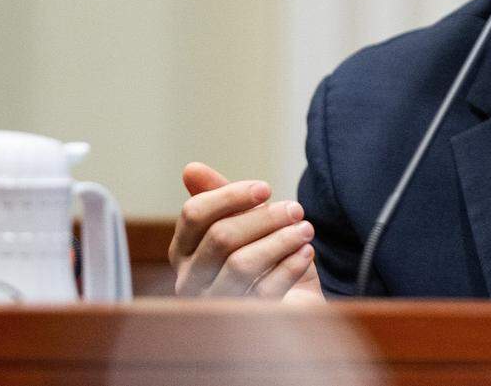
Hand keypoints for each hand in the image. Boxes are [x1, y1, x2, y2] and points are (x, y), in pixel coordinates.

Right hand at [168, 162, 324, 301]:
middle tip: (296, 209)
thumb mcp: (246, 224)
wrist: (292, 303)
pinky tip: (306, 253)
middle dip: (264, 218)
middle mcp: (190, 280)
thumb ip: (222, 197)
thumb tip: (190, 168)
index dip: (231, 195)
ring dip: (280, 240)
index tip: (266, 188)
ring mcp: (215, 303)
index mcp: (183, 251)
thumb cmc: (264, 257)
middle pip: (221, 237)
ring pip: (242, 264)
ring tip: (306, 229)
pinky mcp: (245, 321)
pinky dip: (290, 266)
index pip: (194, 214)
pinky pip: (266, 291)